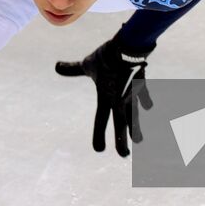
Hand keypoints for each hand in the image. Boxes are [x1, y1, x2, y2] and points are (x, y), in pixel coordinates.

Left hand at [55, 37, 153, 157]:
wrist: (127, 49)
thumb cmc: (106, 57)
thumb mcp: (88, 65)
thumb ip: (73, 69)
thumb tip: (56, 66)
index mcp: (106, 98)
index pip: (100, 121)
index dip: (98, 135)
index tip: (98, 150)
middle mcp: (119, 101)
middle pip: (121, 126)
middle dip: (122, 142)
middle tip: (123, 156)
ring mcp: (132, 95)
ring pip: (134, 116)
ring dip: (136, 128)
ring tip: (138, 140)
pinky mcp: (141, 85)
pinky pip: (143, 95)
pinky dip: (145, 100)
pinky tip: (148, 107)